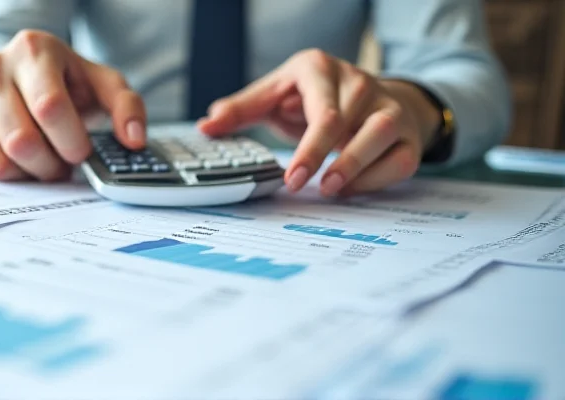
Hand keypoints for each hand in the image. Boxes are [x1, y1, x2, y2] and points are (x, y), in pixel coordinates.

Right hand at [0, 30, 146, 180]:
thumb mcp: (101, 83)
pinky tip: (27, 162)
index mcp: (35, 50)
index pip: (50, 107)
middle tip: (66, 160)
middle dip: (54, 163)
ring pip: (4, 159)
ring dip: (36, 172)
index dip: (71, 141)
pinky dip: (15, 175)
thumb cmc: (64, 81)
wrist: (16, 74)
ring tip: (49, 160)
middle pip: (24, 140)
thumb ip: (126, 106)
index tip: (82, 149)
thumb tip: (134, 140)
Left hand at [198, 49, 440, 195]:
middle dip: (324, 158)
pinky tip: (352, 189)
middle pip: (347, 123)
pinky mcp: (407, 134)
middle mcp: (359, 82)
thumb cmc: (313, 98)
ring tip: (330, 189)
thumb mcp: (274, 94)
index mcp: (320, 69)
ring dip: (357, 167)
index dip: (306, 149)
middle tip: (300, 186)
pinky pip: (402, 159)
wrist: (370, 93)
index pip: (320, 111)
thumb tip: (207, 126)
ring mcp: (388, 106)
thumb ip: (240, 110)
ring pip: (383, 134)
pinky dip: (378, 179)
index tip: (288, 178)